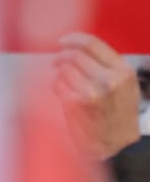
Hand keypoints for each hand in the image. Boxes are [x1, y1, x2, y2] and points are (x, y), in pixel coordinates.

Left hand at [53, 32, 141, 159]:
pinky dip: (56, 85)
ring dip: (58, 72)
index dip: (73, 39)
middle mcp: (109, 81)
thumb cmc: (119, 113)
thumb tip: (75, 44)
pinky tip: (64, 93)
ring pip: (63, 68)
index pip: (92, 44)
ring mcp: (92, 92)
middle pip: (74, 54)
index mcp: (123, 73)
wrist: (116, 143)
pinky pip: (56, 83)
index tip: (63, 40)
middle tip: (57, 61)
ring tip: (63, 80)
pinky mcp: (76, 103)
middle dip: (61, 56)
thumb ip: (106, 64)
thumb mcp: (125, 85)